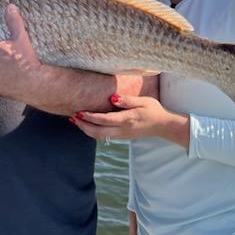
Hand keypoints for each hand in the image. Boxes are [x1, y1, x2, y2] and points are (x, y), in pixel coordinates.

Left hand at [71, 94, 189, 146]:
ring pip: (99, 136)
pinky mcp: (121, 136)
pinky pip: (103, 136)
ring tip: (75, 121)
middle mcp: (122, 130)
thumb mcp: (143, 101)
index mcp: (127, 120)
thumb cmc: (153, 110)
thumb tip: (112, 98)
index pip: (104, 120)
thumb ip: (127, 100)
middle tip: (72, 117)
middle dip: (83, 126)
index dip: (90, 117)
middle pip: (98, 132)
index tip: (79, 112)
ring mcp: (121, 135)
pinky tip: (87, 125)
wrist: (163, 126)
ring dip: (86, 129)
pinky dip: (92, 131)